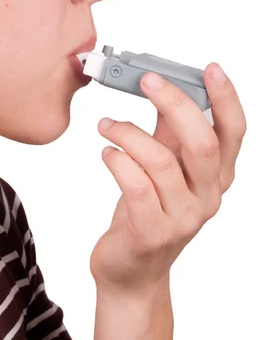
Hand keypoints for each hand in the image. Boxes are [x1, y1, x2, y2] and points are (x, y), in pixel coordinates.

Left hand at [89, 63, 246, 297]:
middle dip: (174, 104)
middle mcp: (207, 197)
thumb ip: (168, 133)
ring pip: (161, 162)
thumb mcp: (165, 168)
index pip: (234, 133)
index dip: (226, 99)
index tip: (210, 69)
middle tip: (147, 80)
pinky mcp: (152, 233)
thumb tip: (162, 87)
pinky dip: (117, 161)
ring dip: (128, 133)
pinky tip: (106, 152)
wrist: (131, 270)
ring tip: (106, 125)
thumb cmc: (147, 211)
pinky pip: (135, 186)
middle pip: (202, 143)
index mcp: (216, 176)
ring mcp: (182, 218)